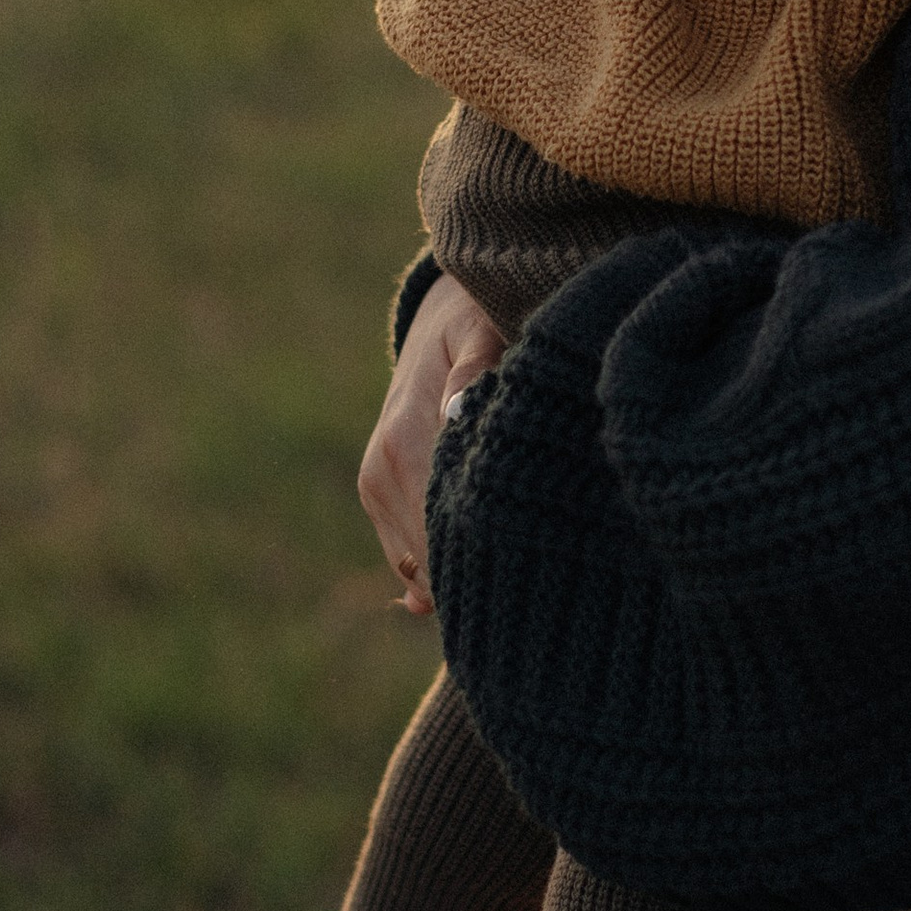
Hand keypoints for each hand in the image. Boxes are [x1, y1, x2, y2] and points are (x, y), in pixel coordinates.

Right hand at [359, 271, 504, 613]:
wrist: (439, 315)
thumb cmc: (474, 323)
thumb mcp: (480, 333)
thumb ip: (476, 372)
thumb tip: (461, 411)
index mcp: (405, 440)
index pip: (440, 528)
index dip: (484, 559)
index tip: (531, 578)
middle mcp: (382, 470)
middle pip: (429, 556)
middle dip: (477, 577)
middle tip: (534, 595)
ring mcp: (376, 484)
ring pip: (416, 564)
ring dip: (459, 577)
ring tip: (514, 588)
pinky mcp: (377, 491)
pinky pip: (405, 553)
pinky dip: (438, 570)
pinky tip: (475, 581)